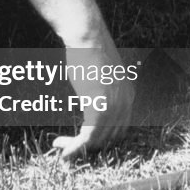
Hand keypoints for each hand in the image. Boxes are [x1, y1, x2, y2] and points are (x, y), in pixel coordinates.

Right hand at [51, 38, 135, 160]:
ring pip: (98, 141)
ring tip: (61, 148)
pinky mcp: (97, 109)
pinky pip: (87, 138)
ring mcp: (112, 108)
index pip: (120, 130)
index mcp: (128, 97)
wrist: (88, 37)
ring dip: (79, 149)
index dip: (102, 139)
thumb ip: (102, 91)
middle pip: (110, 139)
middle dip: (90, 146)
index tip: (84, 139)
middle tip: (70, 146)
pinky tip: (64, 151)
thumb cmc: (89, 51)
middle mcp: (124, 105)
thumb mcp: (102, 74)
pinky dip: (75, 148)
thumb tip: (90, 98)